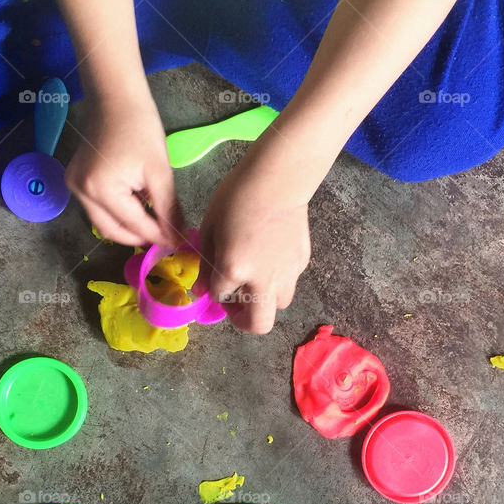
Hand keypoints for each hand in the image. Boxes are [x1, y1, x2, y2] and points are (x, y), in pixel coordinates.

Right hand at [65, 89, 183, 246]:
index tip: (177, 242)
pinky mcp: (76, 181)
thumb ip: (168, 208)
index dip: (157, 236)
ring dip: (129, 226)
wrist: (115, 99)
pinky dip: (119, 213)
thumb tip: (177, 236)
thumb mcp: (160, 170)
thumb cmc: (139, 127)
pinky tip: (138, 206)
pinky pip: (98, 208)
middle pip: (113, 231)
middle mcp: (82, 193)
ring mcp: (75, 187)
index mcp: (101, 190)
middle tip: (165, 237)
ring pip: (104, 223)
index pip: (134, 225)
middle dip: (140, 237)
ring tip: (154, 222)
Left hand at [199, 157, 310, 333]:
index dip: (213, 290)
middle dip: (243, 321)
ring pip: (278, 305)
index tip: (212, 280)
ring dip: (264, 299)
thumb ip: (205, 263)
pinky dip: (277, 278)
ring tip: (255, 279)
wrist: (277, 179)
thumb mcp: (210, 228)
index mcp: (234, 270)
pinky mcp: (302, 262)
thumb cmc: (236, 197)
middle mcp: (263, 280)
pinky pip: (289, 281)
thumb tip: (201, 289)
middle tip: (236, 304)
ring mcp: (287, 273)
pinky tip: (270, 256)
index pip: (219, 296)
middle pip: (259, 324)